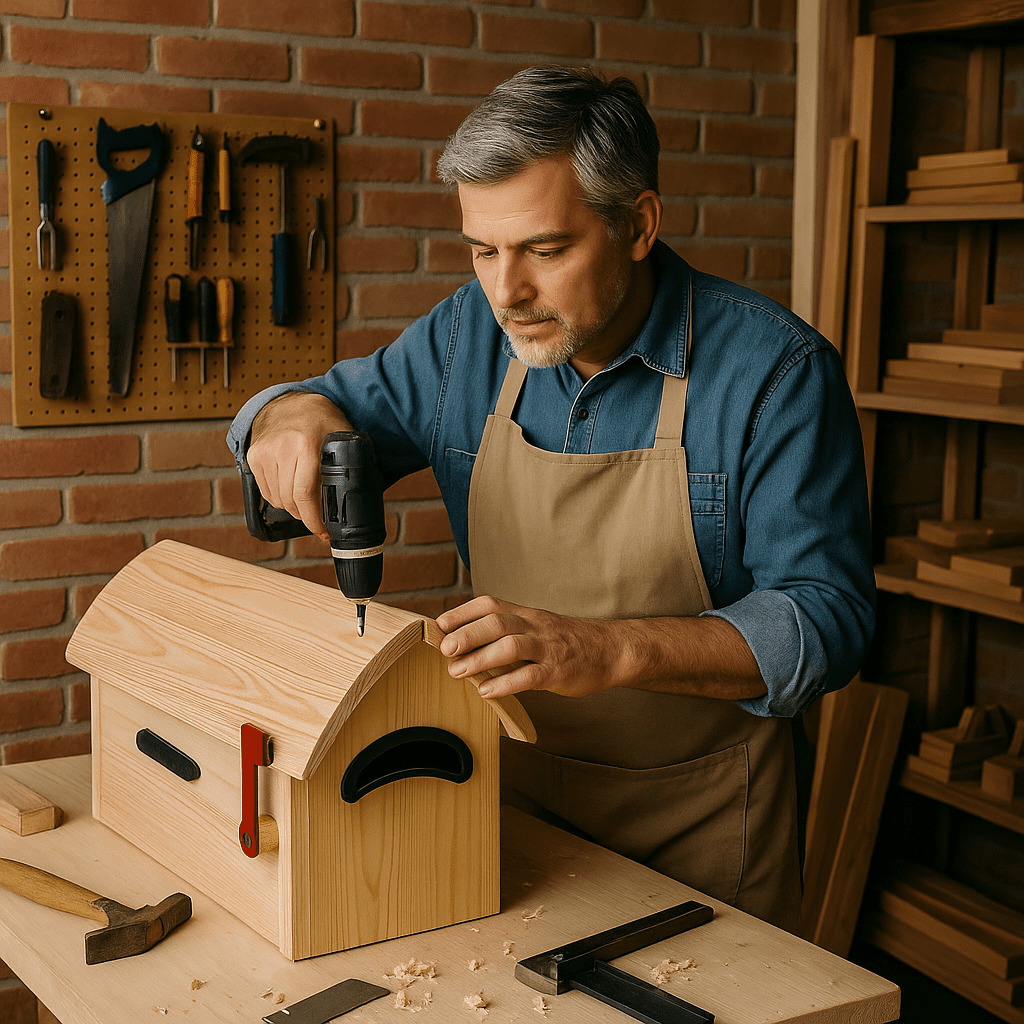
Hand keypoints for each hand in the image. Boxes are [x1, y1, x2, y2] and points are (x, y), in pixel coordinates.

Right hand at [247, 391, 351, 540]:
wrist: (291, 401)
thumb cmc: (322, 420)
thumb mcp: (343, 435)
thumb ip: (353, 461)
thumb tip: (363, 493)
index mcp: (306, 445)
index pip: (305, 494)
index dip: (314, 519)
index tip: (323, 532)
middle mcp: (282, 448)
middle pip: (290, 501)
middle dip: (305, 517)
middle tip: (317, 522)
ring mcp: (264, 452)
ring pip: (277, 499)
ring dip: (292, 508)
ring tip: (305, 503)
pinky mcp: (253, 456)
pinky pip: (266, 490)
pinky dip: (279, 498)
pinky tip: (290, 490)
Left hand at [435, 596, 625, 699]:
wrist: (610, 650)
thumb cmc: (564, 642)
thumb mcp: (535, 627)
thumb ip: (506, 633)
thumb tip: (463, 645)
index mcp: (525, 614)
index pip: (489, 604)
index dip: (462, 612)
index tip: (439, 624)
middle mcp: (534, 625)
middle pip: (496, 622)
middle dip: (467, 634)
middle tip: (444, 650)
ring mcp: (548, 648)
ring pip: (511, 646)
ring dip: (480, 658)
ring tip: (457, 672)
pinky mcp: (558, 671)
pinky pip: (529, 676)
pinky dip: (504, 683)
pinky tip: (486, 691)